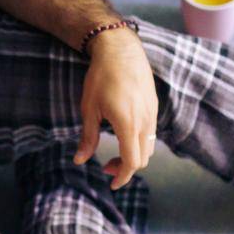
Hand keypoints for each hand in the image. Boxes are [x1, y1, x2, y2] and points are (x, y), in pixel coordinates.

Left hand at [74, 27, 158, 189]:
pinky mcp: (154, 106)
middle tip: (105, 167)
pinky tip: (123, 136)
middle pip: (143, 159)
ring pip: (149, 147)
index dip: (122, 177)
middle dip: (125, 169)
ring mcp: (152, 114)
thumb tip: (79, 161)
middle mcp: (145, 122)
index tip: (111, 183)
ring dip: (134, 156)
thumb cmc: (101, 78)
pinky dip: (139, 143)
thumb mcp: (89, 109)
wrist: (121, 50)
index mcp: (128, 124)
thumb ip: (87, 137)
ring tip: (115, 154)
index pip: (132, 162)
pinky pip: (151, 134)